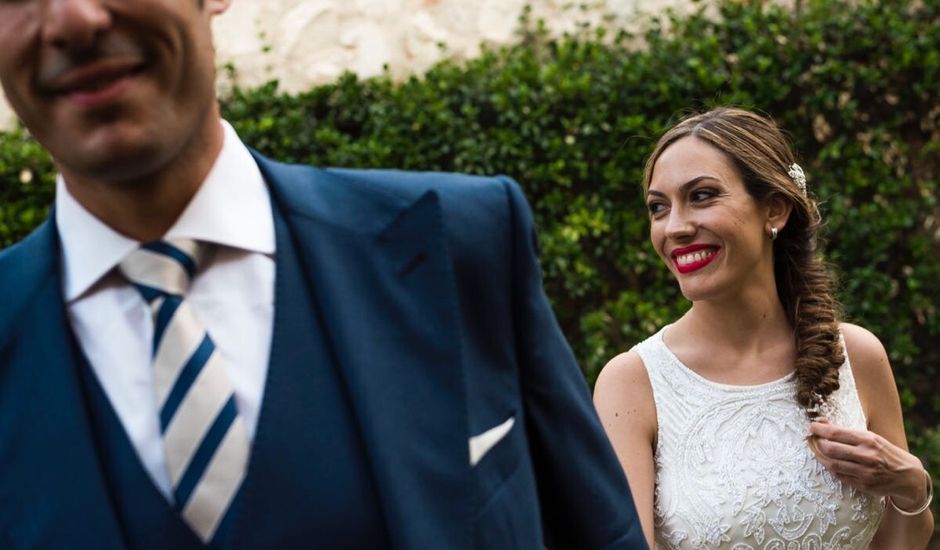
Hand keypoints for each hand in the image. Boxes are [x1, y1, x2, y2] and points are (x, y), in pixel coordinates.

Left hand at [809, 420, 927, 509]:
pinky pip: (839, 476)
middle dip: (816, 443)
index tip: (811, 427)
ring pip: (832, 464)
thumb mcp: (871, 437)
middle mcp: (866, 456)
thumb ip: (846, 432)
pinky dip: (831, 469)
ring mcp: (865, 472)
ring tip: (817, 451)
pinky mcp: (863, 485)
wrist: (908, 477)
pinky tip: (829, 463)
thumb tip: (822, 423)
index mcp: (868, 440)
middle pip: (830, 449)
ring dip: (820, 457)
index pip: (836, 433)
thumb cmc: (885, 453)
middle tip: (812, 440)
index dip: (819, 430)